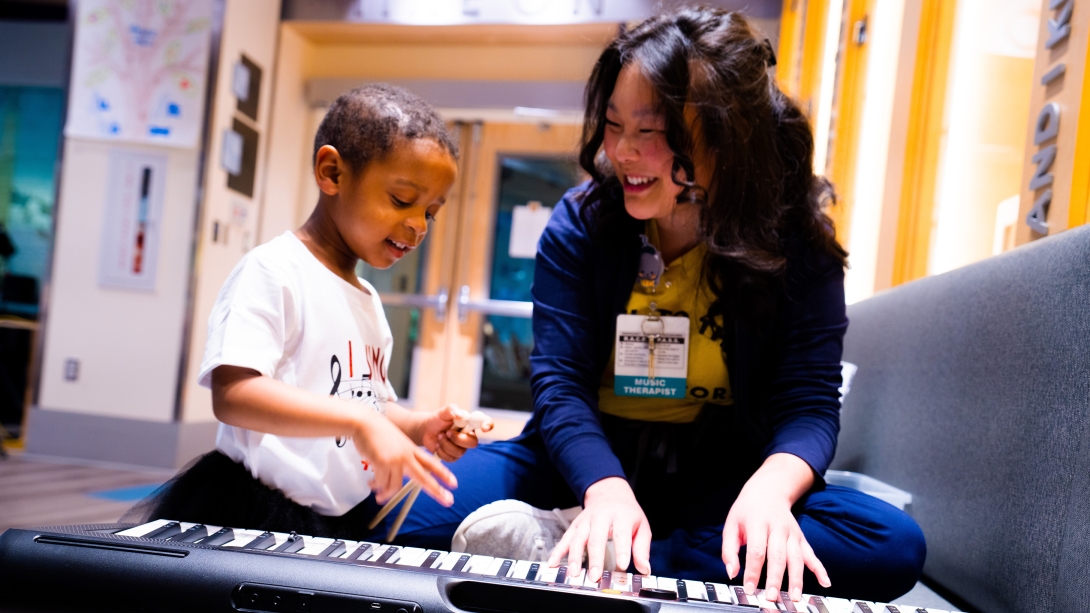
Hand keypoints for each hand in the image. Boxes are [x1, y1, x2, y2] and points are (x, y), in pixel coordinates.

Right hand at [352, 410, 456, 506]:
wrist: (365, 422)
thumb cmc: (378, 433)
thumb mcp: (397, 443)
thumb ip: (403, 457)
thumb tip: (401, 476)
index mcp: (411, 449)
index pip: (431, 463)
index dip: (443, 474)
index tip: (454, 483)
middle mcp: (406, 455)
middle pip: (423, 477)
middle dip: (437, 490)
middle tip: (448, 501)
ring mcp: (395, 459)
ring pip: (395, 487)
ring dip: (386, 495)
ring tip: (380, 498)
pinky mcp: (382, 462)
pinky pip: (381, 483)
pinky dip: (375, 487)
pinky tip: (370, 485)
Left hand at [418, 405, 492, 461]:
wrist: (426, 430)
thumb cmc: (437, 419)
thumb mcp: (443, 412)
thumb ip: (451, 410)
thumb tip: (460, 414)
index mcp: (470, 423)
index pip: (485, 422)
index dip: (488, 425)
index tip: (484, 428)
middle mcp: (469, 436)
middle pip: (473, 443)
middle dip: (458, 439)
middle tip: (447, 432)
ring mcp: (462, 448)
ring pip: (460, 452)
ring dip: (446, 444)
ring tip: (440, 436)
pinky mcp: (454, 456)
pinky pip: (451, 458)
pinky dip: (441, 451)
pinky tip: (438, 444)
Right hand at [547, 477, 650, 582]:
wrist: (610, 493)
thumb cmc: (627, 513)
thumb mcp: (641, 526)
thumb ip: (641, 548)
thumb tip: (644, 569)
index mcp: (621, 515)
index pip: (621, 533)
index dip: (622, 549)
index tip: (622, 565)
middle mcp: (601, 516)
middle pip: (596, 537)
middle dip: (595, 558)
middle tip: (595, 576)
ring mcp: (586, 520)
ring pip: (578, 538)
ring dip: (575, 556)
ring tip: (575, 573)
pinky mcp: (575, 525)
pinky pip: (565, 538)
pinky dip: (558, 551)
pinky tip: (553, 563)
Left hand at [721, 455, 830, 602]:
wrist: (768, 490)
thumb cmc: (747, 510)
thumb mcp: (731, 525)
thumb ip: (729, 550)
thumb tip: (732, 572)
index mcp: (758, 523)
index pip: (756, 551)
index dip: (753, 571)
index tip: (749, 588)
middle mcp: (778, 528)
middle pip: (778, 556)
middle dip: (775, 578)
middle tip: (771, 596)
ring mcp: (792, 533)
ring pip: (796, 557)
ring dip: (796, 578)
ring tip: (794, 596)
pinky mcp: (801, 537)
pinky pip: (811, 554)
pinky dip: (819, 568)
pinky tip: (825, 582)